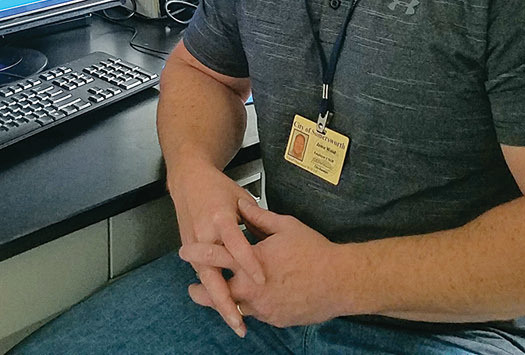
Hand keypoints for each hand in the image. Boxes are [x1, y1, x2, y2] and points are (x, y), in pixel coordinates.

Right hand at [168, 163, 265, 336]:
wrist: (188, 179)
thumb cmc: (217, 187)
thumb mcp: (241, 198)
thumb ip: (257, 219)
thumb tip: (275, 237)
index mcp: (220, 218)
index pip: (235, 245)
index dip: (248, 263)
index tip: (261, 280)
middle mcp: (204, 234)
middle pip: (213, 273)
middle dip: (225, 300)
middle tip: (240, 320)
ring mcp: (194, 244)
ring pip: (206, 280)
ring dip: (219, 303)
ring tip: (236, 323)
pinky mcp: (190, 249)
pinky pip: (203, 275)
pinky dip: (214, 292)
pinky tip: (227, 308)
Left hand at [180, 196, 345, 328]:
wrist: (341, 282)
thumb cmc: (315, 251)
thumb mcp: (286, 226)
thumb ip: (259, 217)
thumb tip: (243, 205)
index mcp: (252, 261)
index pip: (216, 255)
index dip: (198, 252)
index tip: (184, 251)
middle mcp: (253, 288)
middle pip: (216, 293)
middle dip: (201, 291)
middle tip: (192, 287)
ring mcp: (264, 307)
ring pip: (234, 308)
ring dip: (225, 303)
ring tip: (221, 297)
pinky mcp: (276, 319)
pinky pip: (256, 315)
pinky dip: (250, 309)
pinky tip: (252, 302)